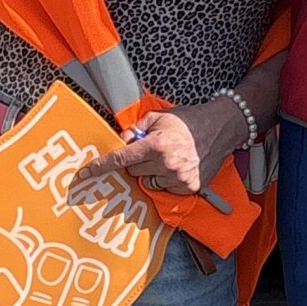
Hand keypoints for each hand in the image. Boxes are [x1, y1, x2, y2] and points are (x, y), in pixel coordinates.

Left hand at [73, 103, 235, 197]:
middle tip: (151, 150)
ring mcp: (178, 179)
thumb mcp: (159, 117)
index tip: (85, 174)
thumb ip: (137, 129)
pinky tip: (178, 166)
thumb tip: (123, 141)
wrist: (222, 128)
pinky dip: (166, 179)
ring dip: (152, 172)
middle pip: (133, 172)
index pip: (121, 158)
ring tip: (168, 158)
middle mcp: (166, 165)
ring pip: (148, 182)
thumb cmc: (189, 121)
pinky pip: (165, 188)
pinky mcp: (188, 188)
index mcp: (156, 145)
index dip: (101, 166)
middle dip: (137, 162)